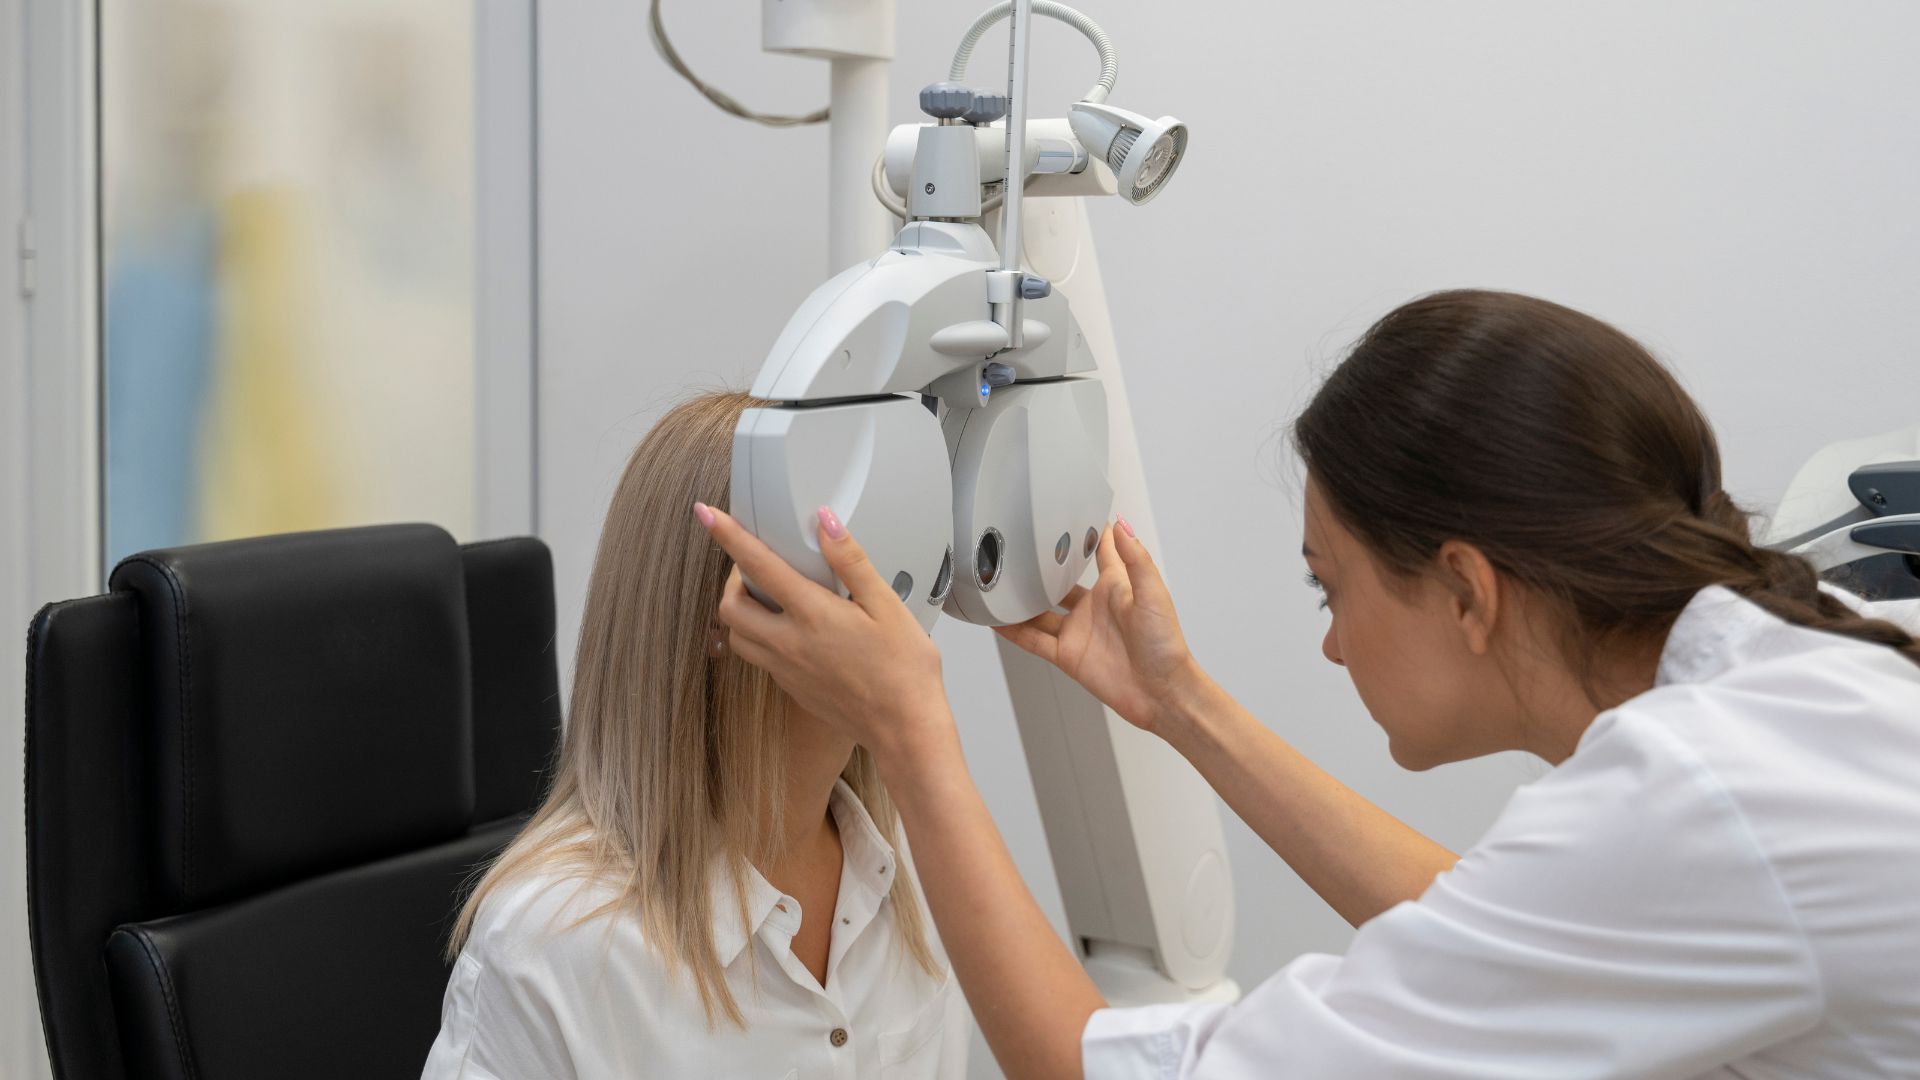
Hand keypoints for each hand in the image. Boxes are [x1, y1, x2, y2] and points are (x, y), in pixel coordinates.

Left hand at [697, 502, 955, 764]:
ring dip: (741, 612)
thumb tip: (825, 524)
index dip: (728, 535)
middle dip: (731, 580)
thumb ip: (851, 561)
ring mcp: (786, 670)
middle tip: (754, 567)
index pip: (758, 565)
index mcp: (812, 615)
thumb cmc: (904, 670)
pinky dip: (761, 638)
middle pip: (729, 607)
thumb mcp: (887, 604)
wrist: (904, 728)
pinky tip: (791, 632)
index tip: (707, 515)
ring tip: (768, 598)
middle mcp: (790, 644)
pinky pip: (760, 659)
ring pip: (738, 637)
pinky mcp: (791, 689)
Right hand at [995, 518, 1204, 733]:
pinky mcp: (1068, 655)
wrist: (1161, 692)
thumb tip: (1121, 525)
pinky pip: (1034, 640)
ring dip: (1021, 600)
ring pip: (1040, 610)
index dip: (1086, 533)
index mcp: (1116, 587)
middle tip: (1019, 548)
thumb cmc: (1166, 645)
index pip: (1099, 551)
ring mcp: (1078, 631)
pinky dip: (1014, 631)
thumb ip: (1135, 558)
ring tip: (998, 583)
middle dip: (1042, 567)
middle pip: (1060, 581)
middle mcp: (1094, 607)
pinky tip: (997, 621)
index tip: (1070, 513)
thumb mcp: (1152, 594)